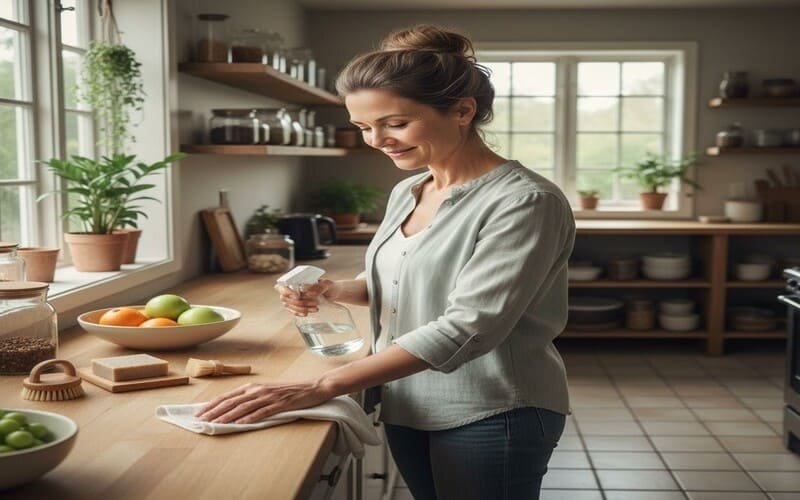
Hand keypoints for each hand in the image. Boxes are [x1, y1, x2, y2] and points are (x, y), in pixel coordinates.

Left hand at [194, 380, 334, 423]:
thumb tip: (233, 410)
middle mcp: (258, 389)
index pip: (227, 396)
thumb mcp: (267, 391)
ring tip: (215, 423)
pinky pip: (261, 412)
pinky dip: (248, 418)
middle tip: (200, 420)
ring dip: (227, 416)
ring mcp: (268, 396)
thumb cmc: (289, 391)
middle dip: (214, 411)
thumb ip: (251, 398)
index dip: (212, 404)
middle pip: (231, 401)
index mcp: (253, 386)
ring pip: (243, 407)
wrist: (313, 387)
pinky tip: (239, 424)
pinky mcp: (279, 404)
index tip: (198, 413)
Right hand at [274, 279, 337, 316]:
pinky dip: (300, 313)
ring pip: (289, 306)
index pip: (282, 285)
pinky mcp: (296, 307)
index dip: (286, 291)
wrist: (331, 294)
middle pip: (285, 298)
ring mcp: (292, 299)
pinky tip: (307, 313)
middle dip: (299, 302)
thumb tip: (310, 293)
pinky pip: (294, 312)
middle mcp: (291, 289)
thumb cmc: (327, 286)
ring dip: (301, 308)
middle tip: (314, 302)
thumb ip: (320, 287)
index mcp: (295, 280)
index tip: (297, 296)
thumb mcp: (327, 284)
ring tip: (316, 307)